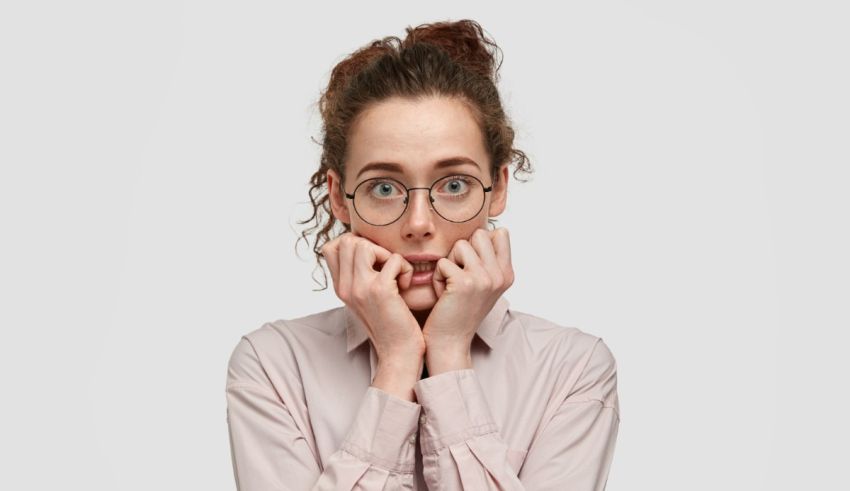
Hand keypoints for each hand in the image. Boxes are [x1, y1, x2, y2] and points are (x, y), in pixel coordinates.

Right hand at [321, 232, 425, 364]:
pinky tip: (405, 286)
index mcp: (340, 288)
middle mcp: (345, 287)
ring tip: (394, 274)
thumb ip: (358, 276)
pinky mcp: (380, 291)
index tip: (373, 261)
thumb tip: (363, 248)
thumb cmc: (389, 324)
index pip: (331, 247)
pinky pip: (393, 259)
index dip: (355, 244)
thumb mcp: (365, 299)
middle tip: (385, 267)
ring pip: (363, 245)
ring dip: (386, 254)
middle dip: (371, 246)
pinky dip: (405, 268)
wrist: (399, 353)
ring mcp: (360, 288)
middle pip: (346, 241)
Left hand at [423, 227, 513, 373]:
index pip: (500, 233)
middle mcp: (500, 275)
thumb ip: (489, 259)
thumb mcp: (484, 284)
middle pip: (479, 234)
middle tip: (459, 276)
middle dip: (462, 251)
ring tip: (450, 285)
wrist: (450, 342)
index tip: (472, 267)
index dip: (479, 244)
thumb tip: (491, 228)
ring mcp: (485, 278)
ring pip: (460, 245)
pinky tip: (442, 294)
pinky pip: (443, 262)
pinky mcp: (465, 282)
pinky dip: (437, 277)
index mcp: (507, 274)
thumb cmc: (460, 311)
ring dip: (449, 263)